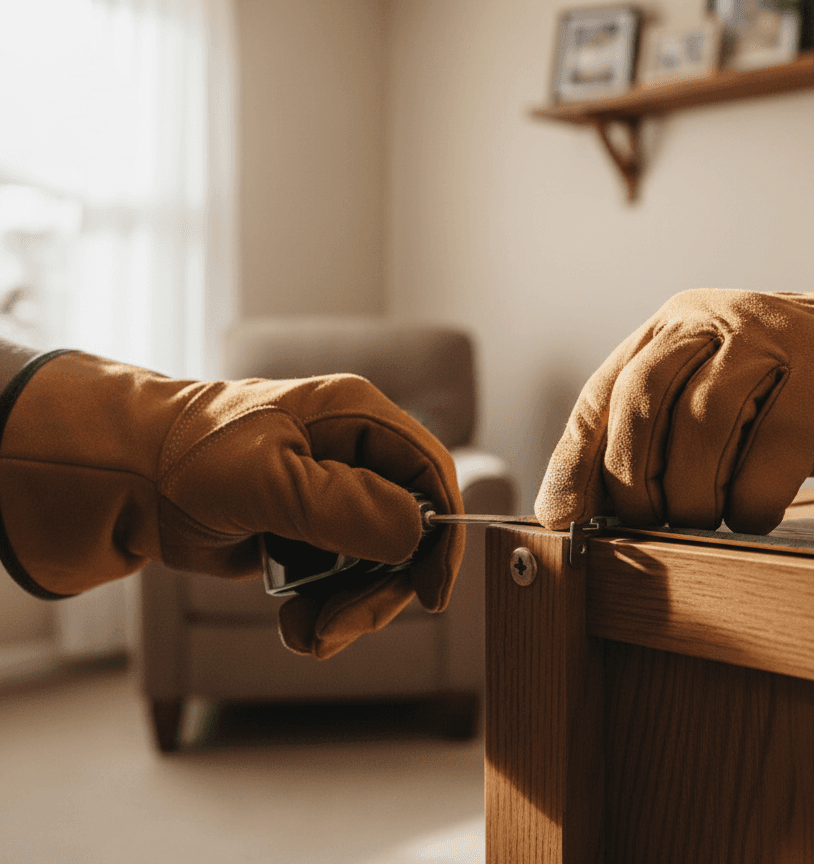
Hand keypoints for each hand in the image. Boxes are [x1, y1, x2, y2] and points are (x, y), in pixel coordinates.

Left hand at [0, 352, 463, 657]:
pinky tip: (295, 626)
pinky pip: (346, 583)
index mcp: (357, 418)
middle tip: (338, 628)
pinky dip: (328, 612)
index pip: (430, 472)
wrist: (134, 482)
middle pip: (409, 532)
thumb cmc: (192, 457)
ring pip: (381, 567)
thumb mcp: (266, 479)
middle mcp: (357, 455)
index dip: (440, 533)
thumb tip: (416, 535)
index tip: (430, 592)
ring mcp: (338, 498)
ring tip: (306, 634)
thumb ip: (344, 506)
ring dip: (350, 610)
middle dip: (380, 589)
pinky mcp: (316, 534)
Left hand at [536, 280, 813, 535]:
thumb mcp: (704, 402)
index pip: (602, 395)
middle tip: (649, 522)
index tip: (563, 525)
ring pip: (704, 419)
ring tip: (702, 519)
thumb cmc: (774, 400)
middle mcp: (713, 320)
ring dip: (692, 490)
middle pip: (643, 399)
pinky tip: (752, 513)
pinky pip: (778, 442)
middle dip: (633, 478)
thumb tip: (569, 515)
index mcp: (670, 328)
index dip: (577, 464)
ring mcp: (774, 339)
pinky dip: (754, 494)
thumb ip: (643, 441)